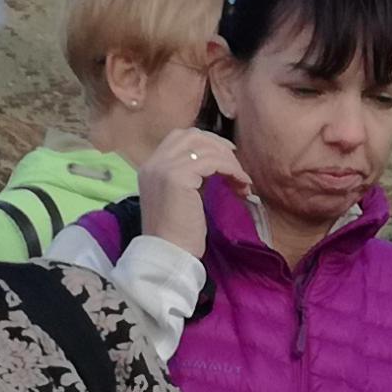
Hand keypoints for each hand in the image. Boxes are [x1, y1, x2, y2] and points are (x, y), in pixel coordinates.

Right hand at [133, 127, 250, 257]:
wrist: (167, 255)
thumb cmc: (177, 235)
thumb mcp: (179, 198)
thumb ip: (188, 178)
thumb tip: (215, 165)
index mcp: (150, 167)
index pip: (179, 138)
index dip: (206, 142)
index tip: (226, 155)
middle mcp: (153, 163)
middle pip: (191, 136)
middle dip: (218, 145)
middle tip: (236, 164)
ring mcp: (163, 168)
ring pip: (204, 147)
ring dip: (228, 160)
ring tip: (241, 180)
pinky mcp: (176, 177)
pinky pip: (212, 162)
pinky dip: (231, 169)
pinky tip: (240, 184)